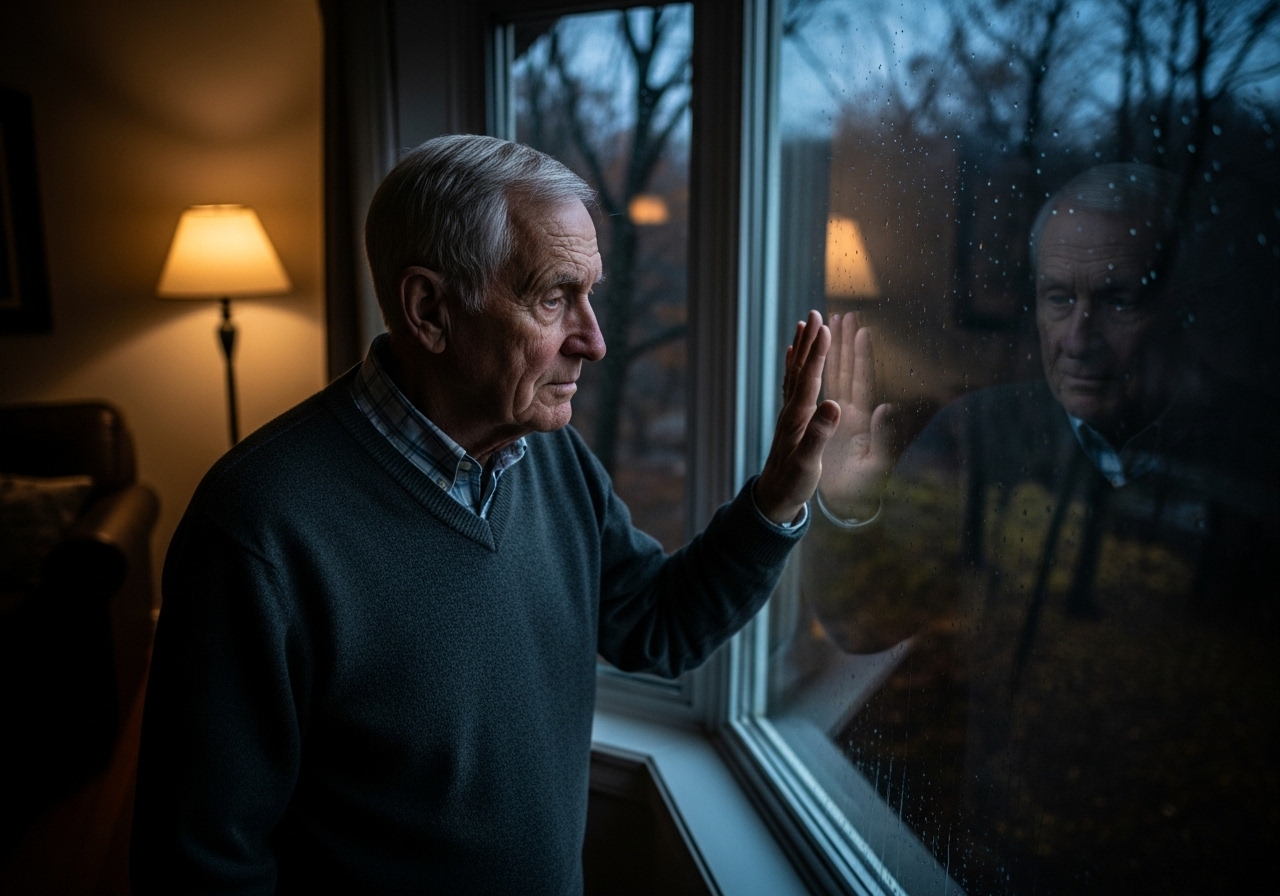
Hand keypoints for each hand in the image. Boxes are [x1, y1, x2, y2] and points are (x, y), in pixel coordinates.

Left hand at [755, 311, 840, 524]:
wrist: (773, 498)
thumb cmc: (793, 483)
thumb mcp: (809, 463)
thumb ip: (820, 435)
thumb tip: (834, 405)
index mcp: (799, 418)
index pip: (810, 378)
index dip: (817, 353)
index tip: (824, 327)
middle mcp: (791, 411)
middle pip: (801, 369)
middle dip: (809, 341)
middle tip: (815, 313)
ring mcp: (789, 414)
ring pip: (795, 373)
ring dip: (801, 348)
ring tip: (803, 323)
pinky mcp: (790, 420)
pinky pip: (792, 385)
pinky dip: (794, 366)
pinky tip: (793, 356)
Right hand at [818, 312, 893, 519]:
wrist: (845, 504)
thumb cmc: (860, 490)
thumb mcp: (874, 467)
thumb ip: (882, 437)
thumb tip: (885, 407)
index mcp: (859, 420)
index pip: (859, 380)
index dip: (859, 355)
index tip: (859, 329)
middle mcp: (849, 412)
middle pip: (846, 370)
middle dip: (844, 342)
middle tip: (842, 313)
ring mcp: (836, 416)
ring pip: (831, 375)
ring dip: (830, 350)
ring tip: (826, 324)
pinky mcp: (823, 423)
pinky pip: (815, 390)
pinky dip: (810, 372)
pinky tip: (802, 358)